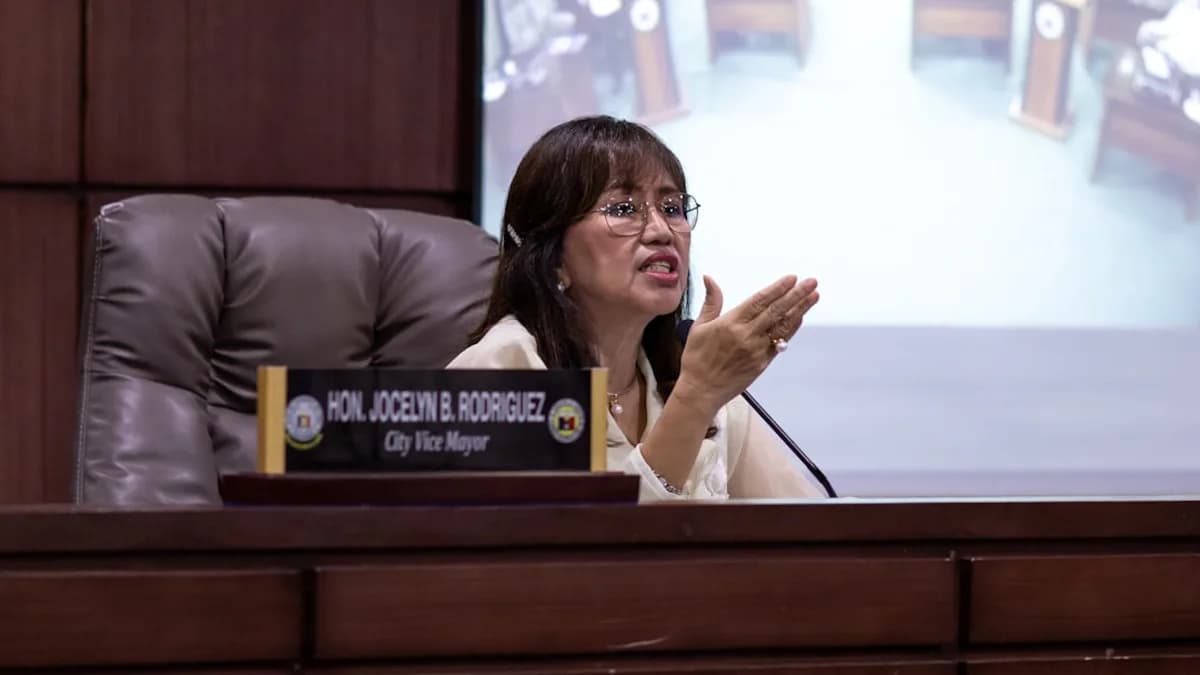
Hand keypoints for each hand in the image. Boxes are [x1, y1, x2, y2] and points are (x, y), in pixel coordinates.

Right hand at [674, 274, 818, 415]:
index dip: (777, 289)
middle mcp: (746, 335)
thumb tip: (709, 279)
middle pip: (776, 311)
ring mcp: (757, 350)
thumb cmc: (697, 359)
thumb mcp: (699, 326)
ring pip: (782, 326)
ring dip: (800, 309)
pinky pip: (780, 342)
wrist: (701, 391)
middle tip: (811, 282)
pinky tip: (799, 317)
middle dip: (796, 295)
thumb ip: (711, 301)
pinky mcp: (762, 363)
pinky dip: (791, 328)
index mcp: (730, 324)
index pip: (759, 301)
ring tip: (814, 295)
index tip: (791, 279)